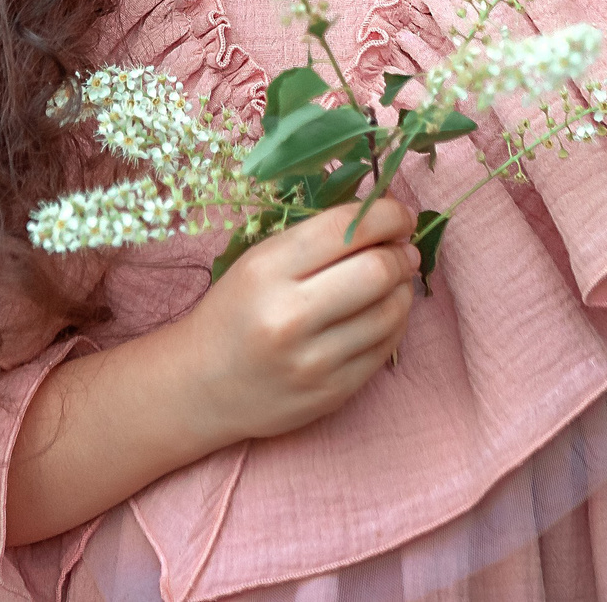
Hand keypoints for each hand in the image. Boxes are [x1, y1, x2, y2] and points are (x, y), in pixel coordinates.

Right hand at [175, 198, 419, 445]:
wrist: (203, 386)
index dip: (387, 215)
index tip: (398, 214)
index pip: (346, 230)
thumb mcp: (258, 262)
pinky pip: (386, 347)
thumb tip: (387, 220)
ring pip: (391, 311)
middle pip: (378, 271)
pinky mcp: (333, 392)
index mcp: (267, 271)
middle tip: (402, 249)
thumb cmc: (234, 312)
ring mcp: (314, 360)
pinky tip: (383, 311)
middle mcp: (290, 316)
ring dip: (403, 287)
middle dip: (401, 253)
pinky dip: (394, 321)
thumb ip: (316, 240)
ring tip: (395, 280)